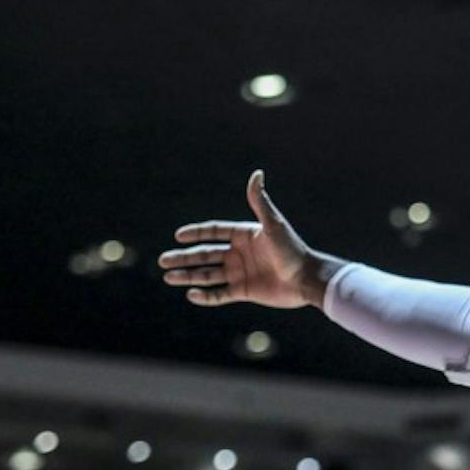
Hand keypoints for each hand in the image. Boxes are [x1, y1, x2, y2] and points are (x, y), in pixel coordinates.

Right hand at [158, 170, 313, 307]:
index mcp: (245, 235)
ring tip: (168, 277)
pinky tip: (191, 294)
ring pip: (208, 274)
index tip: (178, 235)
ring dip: (188, 276)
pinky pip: (219, 294)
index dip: (197, 233)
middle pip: (206, 254)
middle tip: (163, 260)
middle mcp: (240, 253)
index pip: (215, 231)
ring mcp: (241, 272)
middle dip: (184, 257)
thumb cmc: (292, 249)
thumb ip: (260, 201)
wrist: (306, 278)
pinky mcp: (244, 291)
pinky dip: (205, 296)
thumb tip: (256, 173)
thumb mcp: (273, 224)